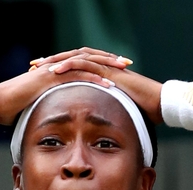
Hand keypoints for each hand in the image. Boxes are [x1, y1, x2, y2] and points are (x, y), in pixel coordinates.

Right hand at [0, 53, 115, 124]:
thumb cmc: (13, 107)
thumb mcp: (36, 104)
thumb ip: (49, 104)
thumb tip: (57, 116)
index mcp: (55, 71)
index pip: (82, 63)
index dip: (100, 64)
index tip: (116, 69)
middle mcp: (56, 67)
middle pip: (88, 58)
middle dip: (108, 60)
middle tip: (127, 63)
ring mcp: (53, 71)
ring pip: (85, 63)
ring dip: (106, 66)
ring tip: (123, 70)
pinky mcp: (50, 79)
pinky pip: (76, 76)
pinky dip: (94, 79)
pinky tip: (108, 85)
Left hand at [28, 47, 163, 123]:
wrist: (159, 104)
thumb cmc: (142, 112)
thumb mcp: (116, 112)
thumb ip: (104, 114)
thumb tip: (95, 129)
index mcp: (101, 75)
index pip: (75, 68)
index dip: (56, 71)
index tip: (39, 78)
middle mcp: (102, 67)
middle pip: (70, 59)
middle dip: (50, 62)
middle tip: (33, 67)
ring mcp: (105, 67)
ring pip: (75, 58)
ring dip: (55, 61)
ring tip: (39, 67)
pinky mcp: (109, 70)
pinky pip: (86, 63)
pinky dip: (69, 65)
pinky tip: (55, 71)